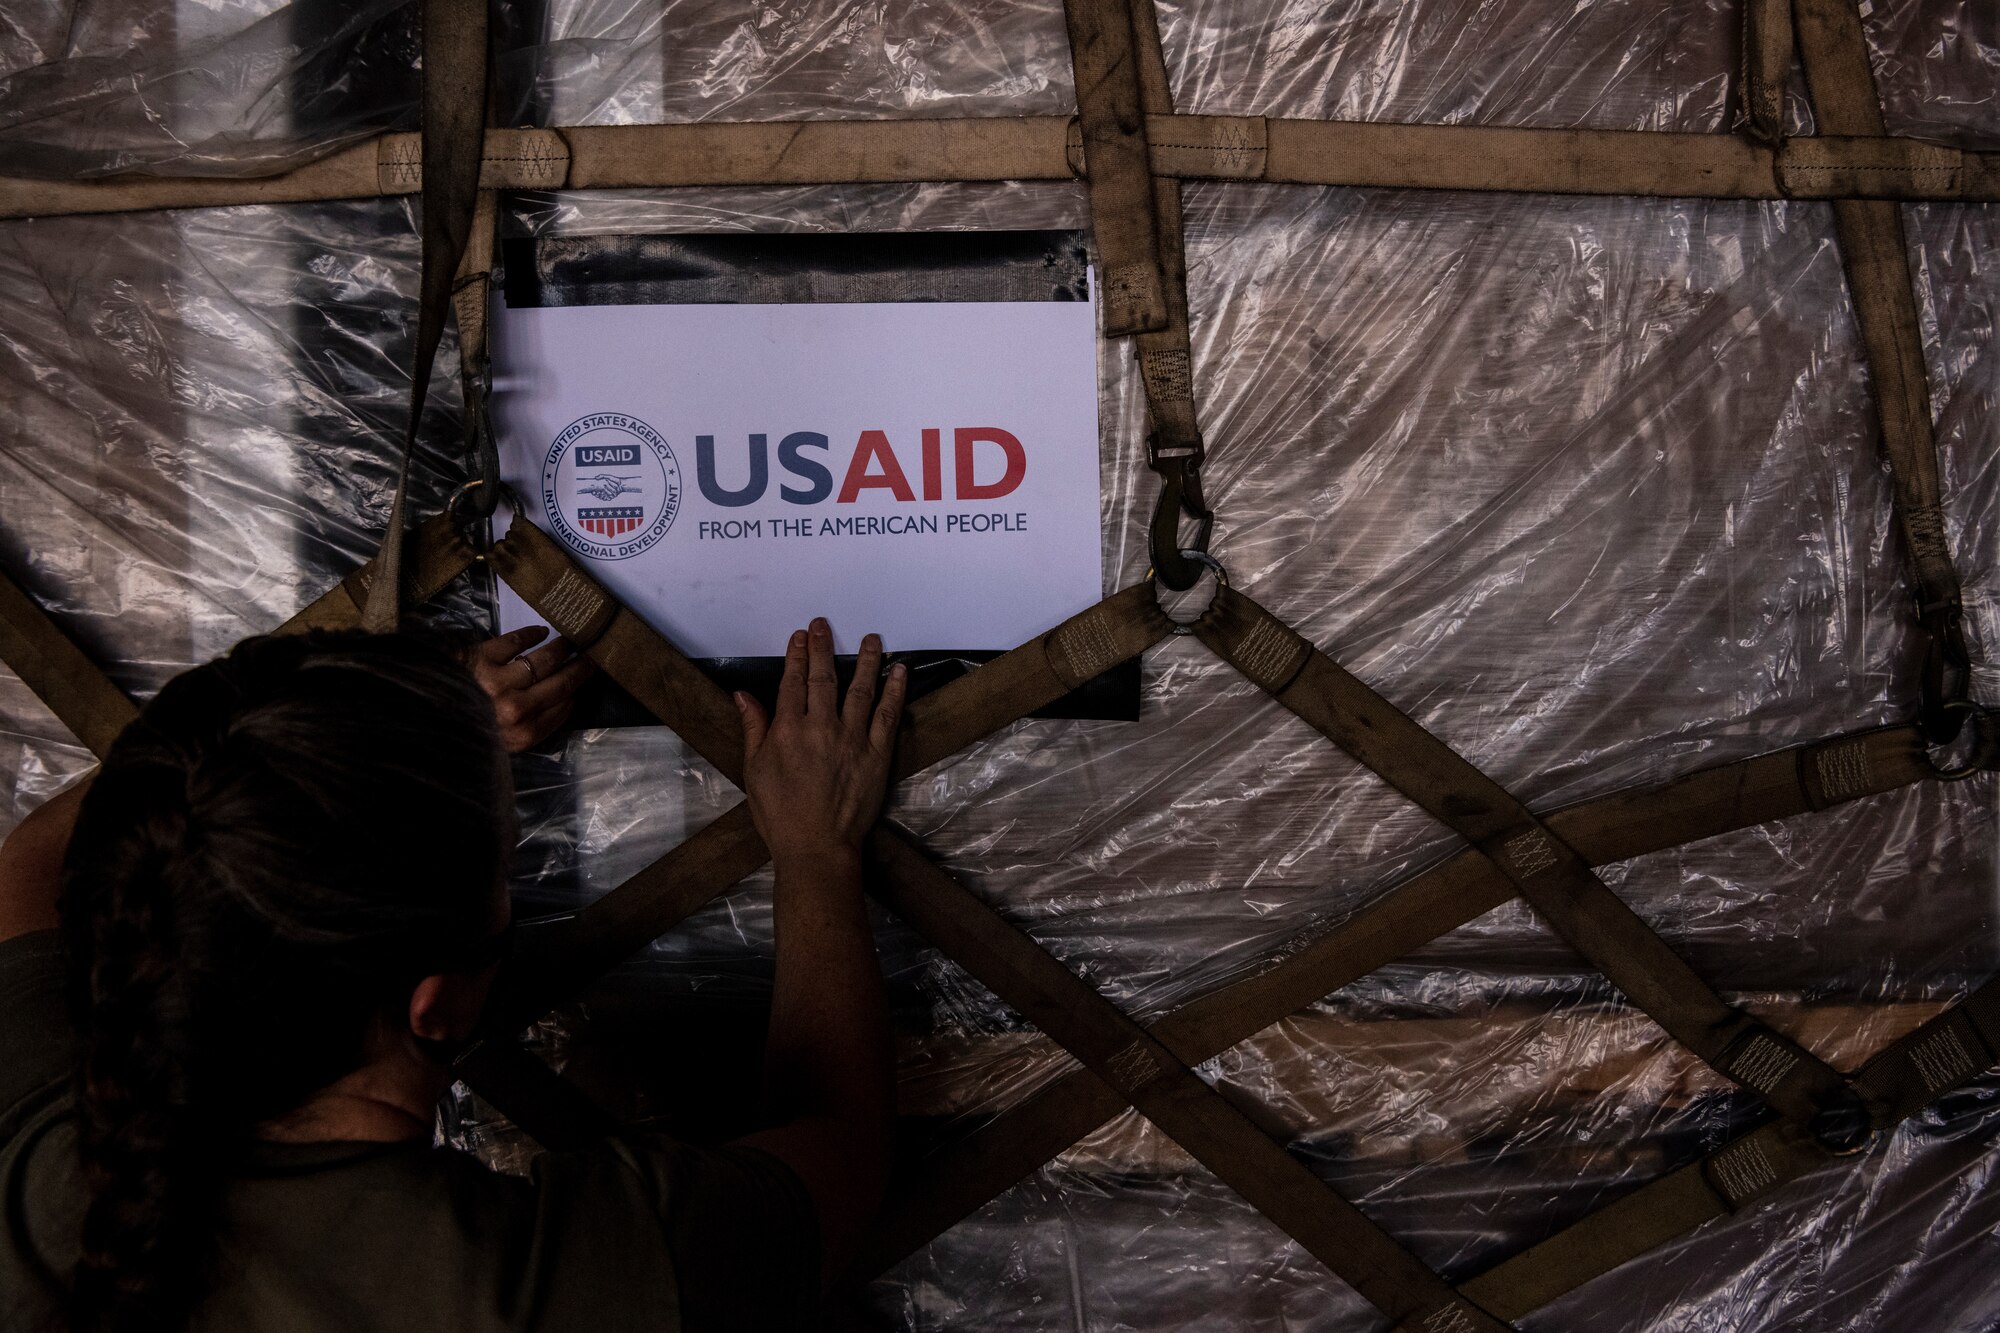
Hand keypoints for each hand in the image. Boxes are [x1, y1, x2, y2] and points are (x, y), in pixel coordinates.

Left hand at [468, 625, 596, 752]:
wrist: (417, 718)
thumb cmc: (461, 733)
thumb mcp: (499, 747)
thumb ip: (527, 731)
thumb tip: (558, 705)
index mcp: (521, 734)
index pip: (562, 710)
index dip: (576, 694)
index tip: (584, 683)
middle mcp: (516, 708)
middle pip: (559, 684)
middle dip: (580, 669)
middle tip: (592, 656)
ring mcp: (499, 681)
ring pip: (542, 660)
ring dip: (561, 649)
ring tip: (572, 641)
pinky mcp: (482, 657)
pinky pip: (514, 642)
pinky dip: (530, 635)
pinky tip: (540, 632)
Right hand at [737, 618, 907, 865]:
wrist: (817, 847)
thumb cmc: (781, 814)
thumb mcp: (754, 771)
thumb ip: (753, 729)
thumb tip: (744, 696)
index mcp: (788, 731)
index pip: (792, 683)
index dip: (796, 656)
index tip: (800, 637)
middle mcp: (821, 728)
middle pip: (823, 678)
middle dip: (823, 648)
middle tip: (824, 625)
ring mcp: (853, 739)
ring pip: (860, 689)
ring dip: (866, 661)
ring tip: (871, 639)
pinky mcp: (877, 754)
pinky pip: (888, 714)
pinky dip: (894, 690)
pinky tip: (899, 671)